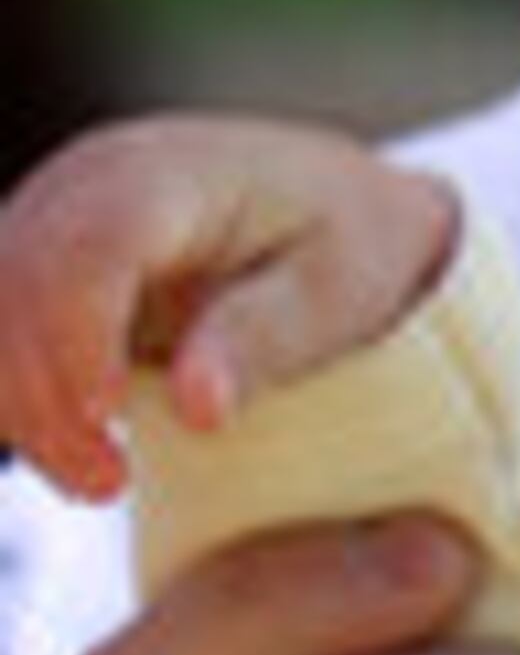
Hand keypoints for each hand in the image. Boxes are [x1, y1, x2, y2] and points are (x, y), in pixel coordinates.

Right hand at [0, 112, 457, 498]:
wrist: (336, 205)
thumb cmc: (351, 241)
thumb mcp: (341, 288)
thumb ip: (267, 337)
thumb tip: (197, 408)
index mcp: (172, 172)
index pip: (96, 243)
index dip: (82, 333)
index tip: (108, 418)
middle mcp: (88, 184)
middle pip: (21, 286)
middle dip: (46, 396)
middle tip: (109, 482)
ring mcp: (47, 220)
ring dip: (22, 406)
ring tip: (100, 476)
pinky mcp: (30, 265)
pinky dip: (16, 397)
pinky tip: (73, 448)